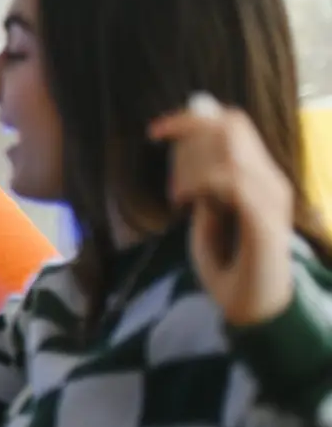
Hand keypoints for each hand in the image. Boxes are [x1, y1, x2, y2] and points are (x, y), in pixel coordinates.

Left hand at [149, 100, 296, 325]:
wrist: (253, 308)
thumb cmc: (230, 267)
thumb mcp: (208, 218)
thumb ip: (202, 188)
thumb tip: (188, 159)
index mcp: (258, 176)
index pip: (233, 124)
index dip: (193, 118)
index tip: (155, 131)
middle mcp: (269, 180)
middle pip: (230, 126)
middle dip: (188, 140)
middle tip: (172, 185)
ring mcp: (270, 198)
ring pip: (229, 148)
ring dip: (191, 166)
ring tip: (178, 198)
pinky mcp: (265, 220)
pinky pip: (234, 180)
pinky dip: (201, 182)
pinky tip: (184, 201)